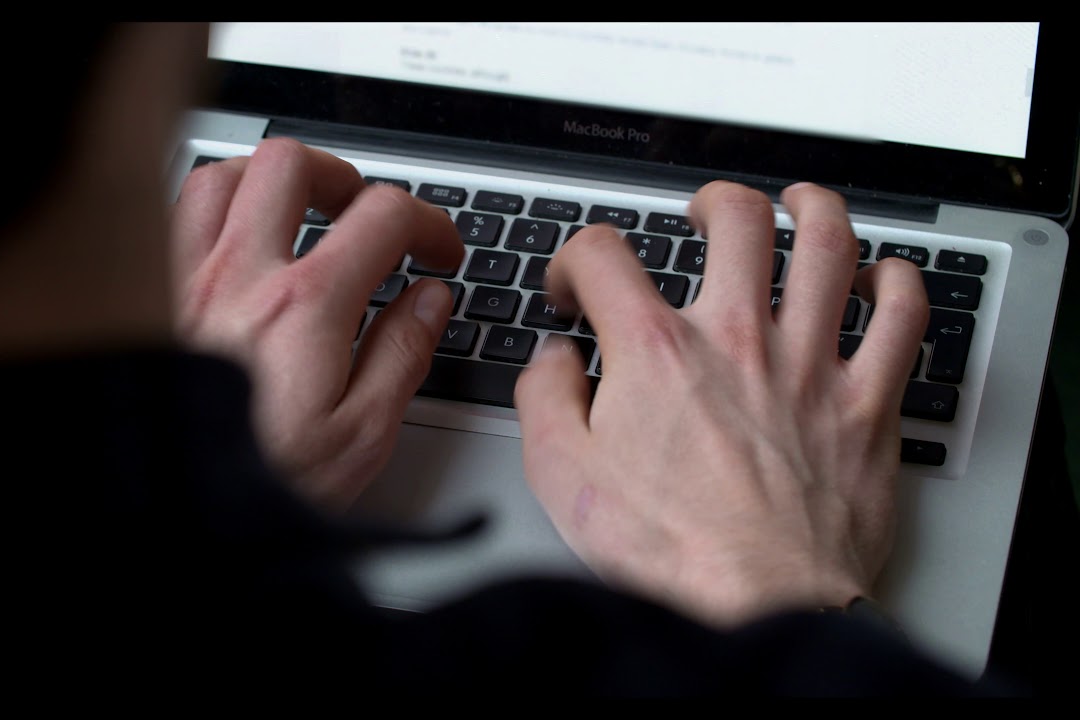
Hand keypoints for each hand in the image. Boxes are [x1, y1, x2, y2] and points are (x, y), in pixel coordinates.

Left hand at [172, 138, 463, 510]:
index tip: (436, 251)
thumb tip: (429, 301)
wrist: (163, 513)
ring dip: (267, 185)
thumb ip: (402, 355)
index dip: (427, 222)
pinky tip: (227, 249)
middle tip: (362, 214)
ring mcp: (183, 281)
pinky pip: (172, 221)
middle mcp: (238, 276)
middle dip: (341, 178)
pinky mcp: (145, 300)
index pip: (381, 216)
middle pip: (291, 165)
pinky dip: (209, 214)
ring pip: (221, 178)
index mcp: (304, 306)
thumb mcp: (360, 436)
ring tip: (293, 216)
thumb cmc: (256, 483)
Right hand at [515, 181, 928, 627]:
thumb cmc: (671, 551)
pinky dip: (896, 283)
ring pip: (828, 244)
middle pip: (735, 220)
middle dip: (712, 202)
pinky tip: (881, 276)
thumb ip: (544, 398)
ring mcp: (810, 366)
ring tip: (798, 204)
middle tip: (704, 214)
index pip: (604, 255)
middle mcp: (737, 340)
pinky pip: (903, 318)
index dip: (577, 260)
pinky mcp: (868, 405)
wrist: (759, 607)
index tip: (580, 289)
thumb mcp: (562, 476)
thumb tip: (553, 360)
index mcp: (656, 352)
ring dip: (812, 208)